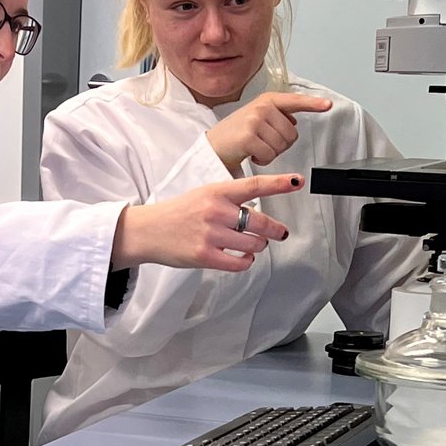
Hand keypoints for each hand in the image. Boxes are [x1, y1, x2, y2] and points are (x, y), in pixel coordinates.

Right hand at [111, 174, 303, 271]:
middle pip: (260, 221)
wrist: (147, 231)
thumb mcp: (202, 196)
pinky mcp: (205, 256)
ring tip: (252, 246)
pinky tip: (243, 258)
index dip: (279, 183)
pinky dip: (246, 262)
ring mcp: (210, 234)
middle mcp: (215, 211)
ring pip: (253, 244)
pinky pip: (239, 263)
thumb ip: (229, 200)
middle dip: (275, 230)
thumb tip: (256, 212)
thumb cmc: (177, 213)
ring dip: (258, 247)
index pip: (254, 185)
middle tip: (281, 232)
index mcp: (216, 192)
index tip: (298, 182)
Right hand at [206, 93, 332, 172]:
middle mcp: (262, 107)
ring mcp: (254, 120)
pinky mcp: (248, 137)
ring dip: (271, 152)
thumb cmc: (236, 133)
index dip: (313, 104)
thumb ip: (277, 116)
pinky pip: (270, 155)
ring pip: (282, 145)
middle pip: (292, 134)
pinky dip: (263, 160)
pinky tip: (251, 153)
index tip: (328, 104)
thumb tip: (294, 122)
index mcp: (267, 100)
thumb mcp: (257, 117)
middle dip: (280, 144)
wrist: (214, 145)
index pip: (294, 101)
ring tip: (255, 146)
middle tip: (263, 142)